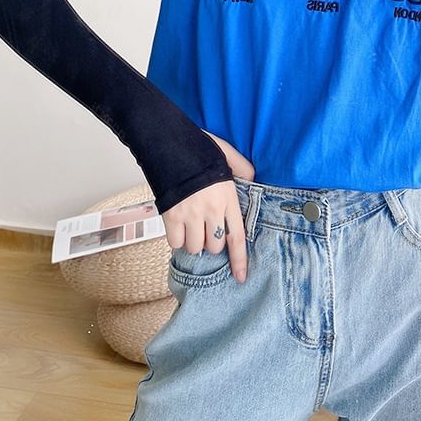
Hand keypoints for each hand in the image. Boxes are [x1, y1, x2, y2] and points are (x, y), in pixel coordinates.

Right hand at [161, 131, 254, 283]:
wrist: (168, 142)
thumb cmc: (198, 148)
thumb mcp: (228, 155)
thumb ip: (243, 170)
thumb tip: (252, 181)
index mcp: (228, 198)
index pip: (237, 237)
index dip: (240, 261)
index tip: (241, 278)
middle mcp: (211, 210)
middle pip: (214, 246)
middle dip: (211, 241)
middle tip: (206, 226)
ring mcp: (189, 214)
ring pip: (194, 247)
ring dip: (193, 241)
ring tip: (191, 224)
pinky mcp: (170, 215)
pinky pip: (174, 242)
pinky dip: (176, 238)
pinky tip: (178, 224)